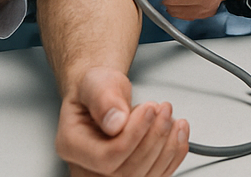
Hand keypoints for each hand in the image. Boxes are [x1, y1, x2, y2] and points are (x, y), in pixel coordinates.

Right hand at [55, 66, 188, 176]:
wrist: (105, 94)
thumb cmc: (98, 89)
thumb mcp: (97, 82)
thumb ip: (104, 98)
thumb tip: (115, 121)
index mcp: (72, 146)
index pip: (106, 159)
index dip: (133, 135)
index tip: (149, 109)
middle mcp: (88, 168)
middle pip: (127, 172)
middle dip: (153, 138)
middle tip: (163, 110)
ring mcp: (109, 175)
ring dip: (167, 147)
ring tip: (170, 118)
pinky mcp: (132, 174)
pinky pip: (157, 175)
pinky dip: (173, 154)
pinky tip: (178, 133)